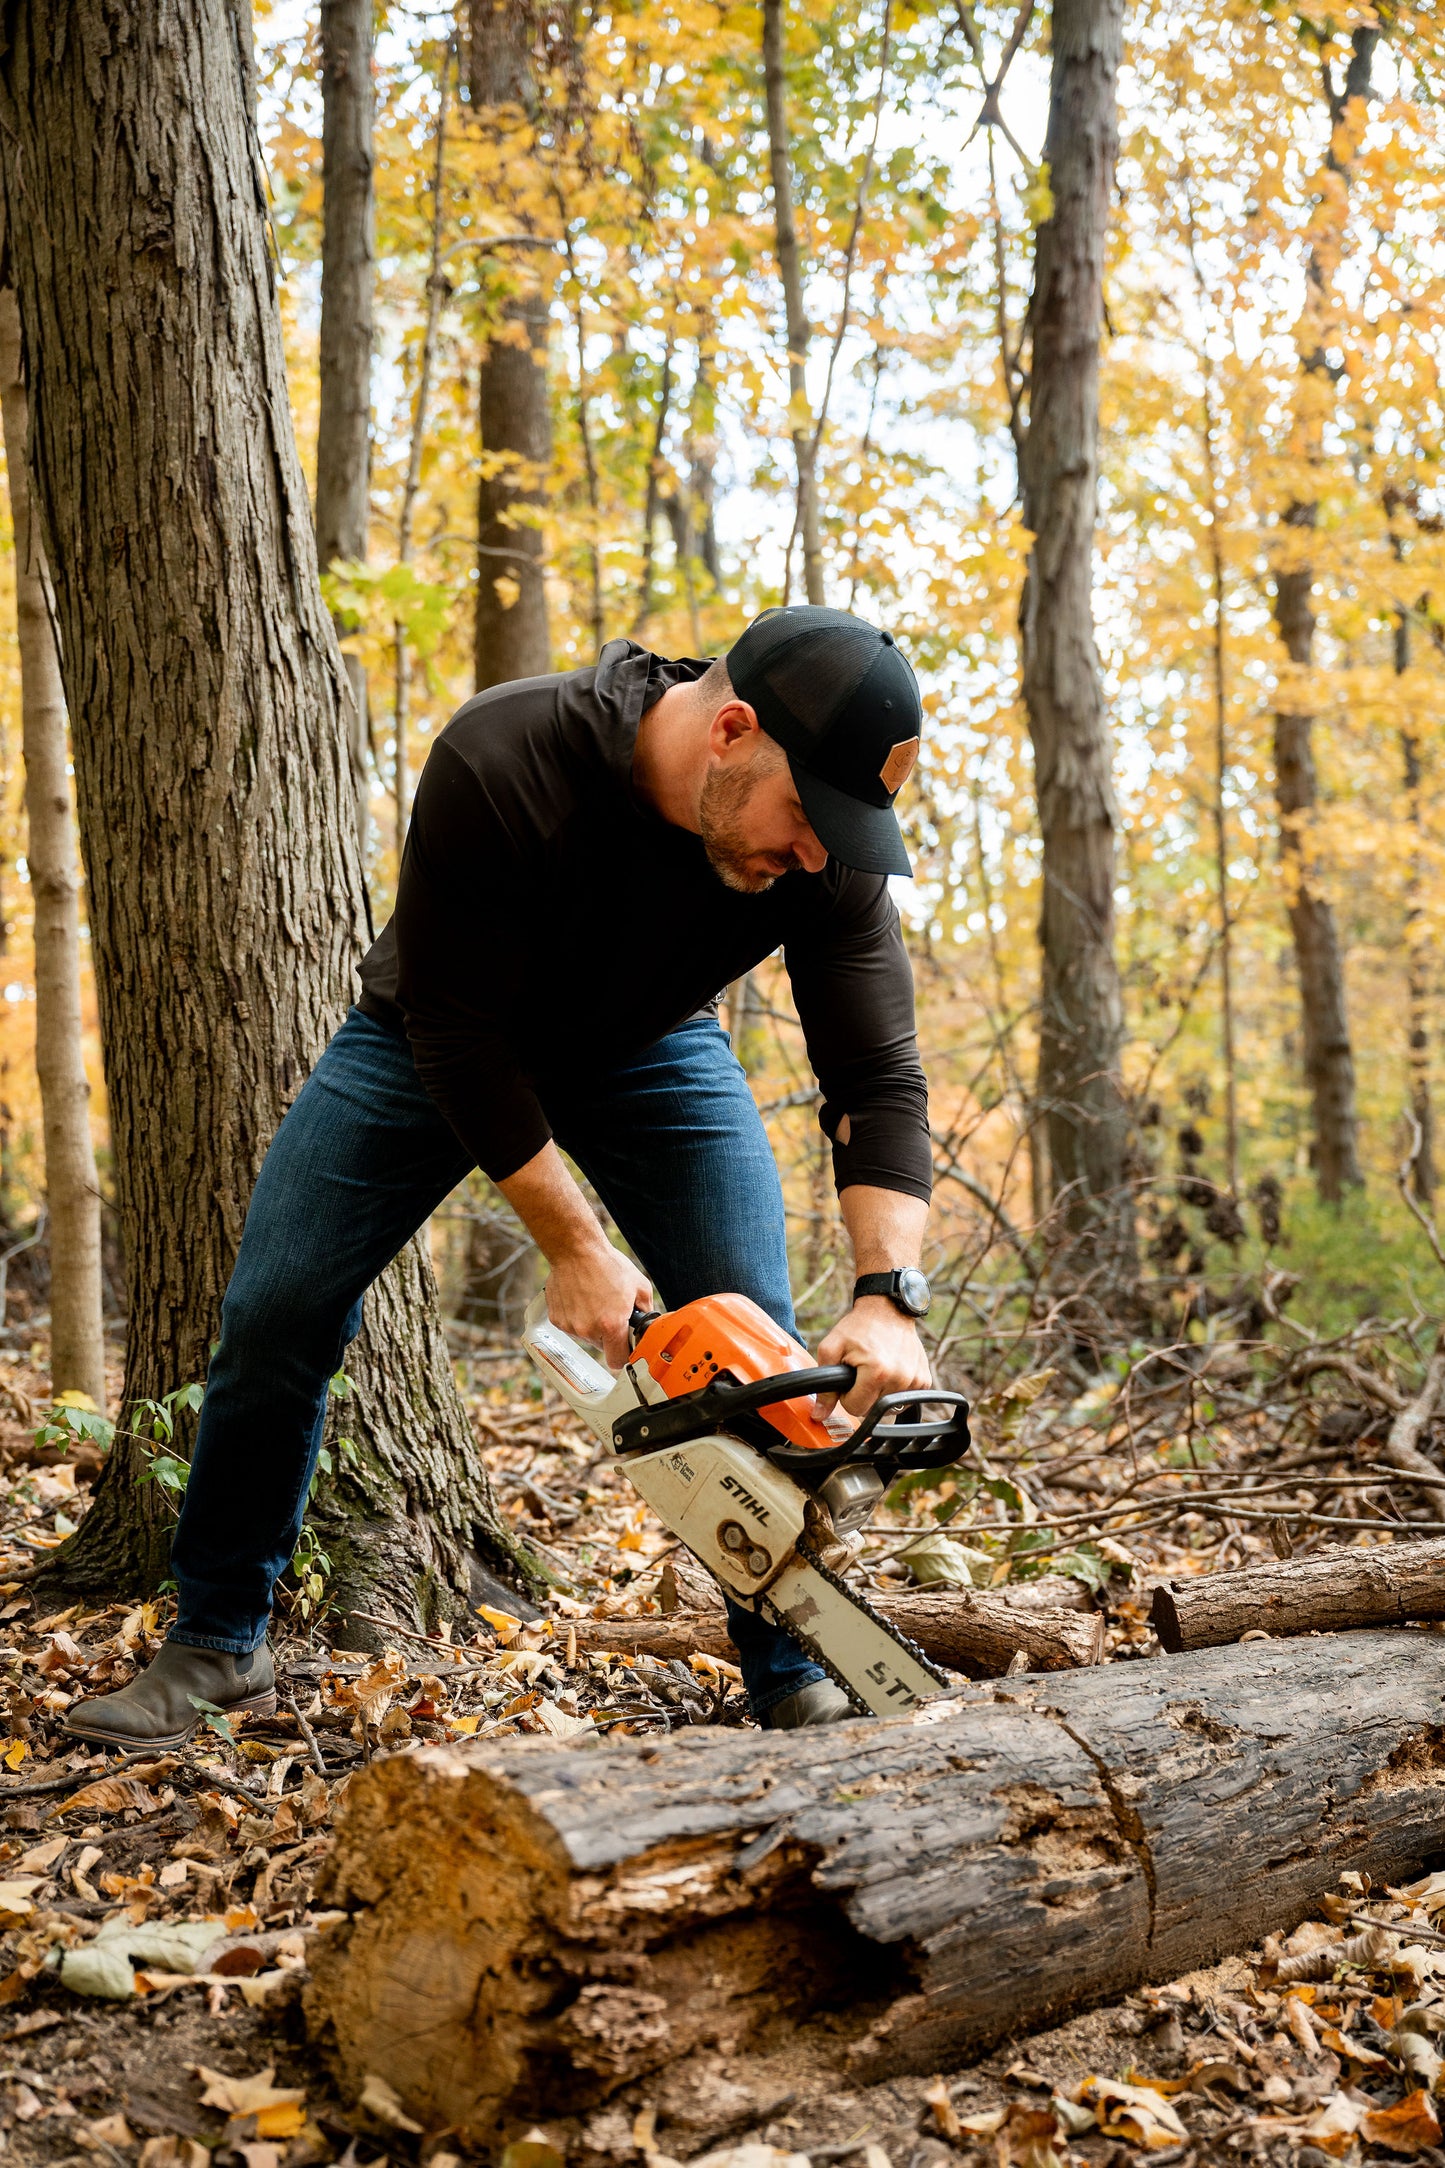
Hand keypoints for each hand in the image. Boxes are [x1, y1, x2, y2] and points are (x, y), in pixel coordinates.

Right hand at [545, 1240, 652, 1370]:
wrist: (576, 1250)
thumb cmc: (607, 1265)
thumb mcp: (640, 1286)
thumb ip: (647, 1311)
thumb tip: (646, 1326)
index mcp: (611, 1325)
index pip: (617, 1360)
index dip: (624, 1355)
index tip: (625, 1347)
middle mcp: (588, 1330)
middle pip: (602, 1347)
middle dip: (609, 1335)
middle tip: (611, 1312)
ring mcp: (570, 1325)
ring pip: (586, 1336)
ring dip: (592, 1325)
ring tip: (595, 1300)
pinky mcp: (557, 1319)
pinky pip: (571, 1326)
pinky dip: (577, 1317)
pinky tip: (581, 1298)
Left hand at [814, 1297, 932, 1420]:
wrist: (888, 1309)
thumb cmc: (858, 1327)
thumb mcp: (832, 1349)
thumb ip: (824, 1386)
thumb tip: (819, 1415)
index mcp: (877, 1373)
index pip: (855, 1408)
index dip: (847, 1395)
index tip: (849, 1377)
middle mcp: (900, 1379)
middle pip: (872, 1409)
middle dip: (863, 1394)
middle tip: (862, 1371)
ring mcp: (915, 1380)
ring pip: (889, 1407)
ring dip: (880, 1393)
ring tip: (877, 1370)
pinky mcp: (924, 1380)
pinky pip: (905, 1400)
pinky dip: (895, 1390)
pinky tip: (891, 1371)